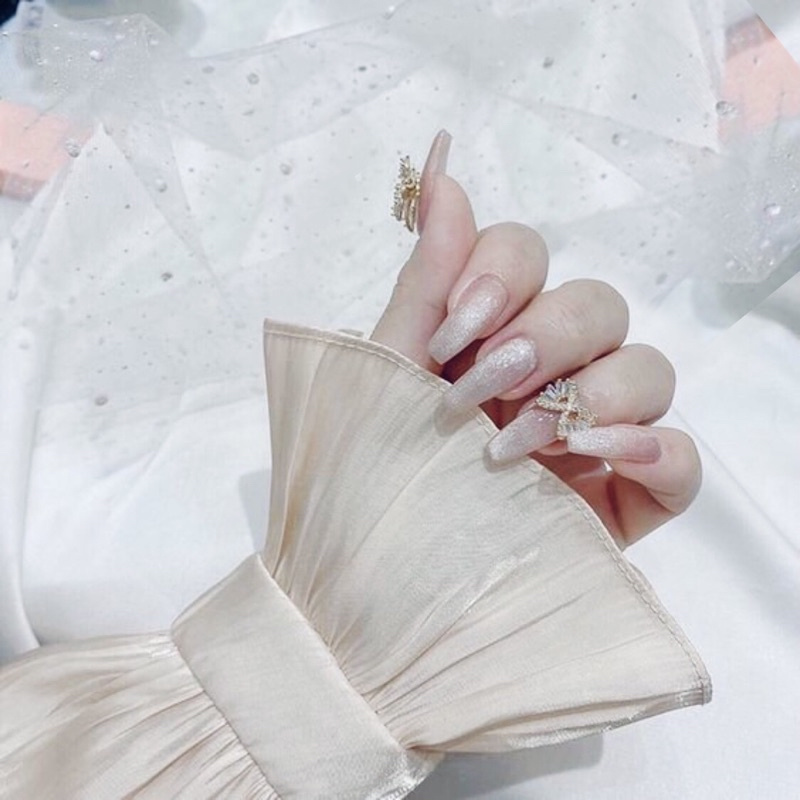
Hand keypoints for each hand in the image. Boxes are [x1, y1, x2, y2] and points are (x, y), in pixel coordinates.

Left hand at [372, 131, 700, 546]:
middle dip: (544, 337)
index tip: (452, 332)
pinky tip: (597, 459)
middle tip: (480, 392)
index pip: (530, 254)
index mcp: (489, 334)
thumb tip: (438, 164)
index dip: (502, 274)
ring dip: (589, 395)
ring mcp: (594, 434)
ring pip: (649, 369)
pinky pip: (683, 458)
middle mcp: (549, 372)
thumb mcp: (387, 373)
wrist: (373, 585)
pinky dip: (655, 449)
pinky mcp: (627, 497)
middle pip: (598, 303)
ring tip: (517, 446)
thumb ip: (424, 277)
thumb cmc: (372, 472)